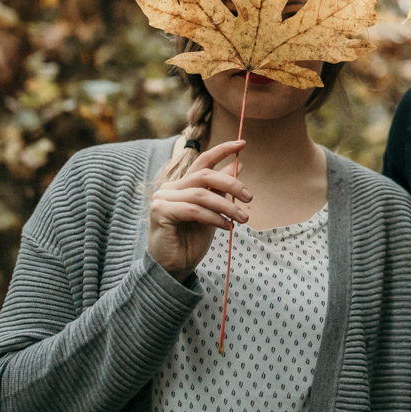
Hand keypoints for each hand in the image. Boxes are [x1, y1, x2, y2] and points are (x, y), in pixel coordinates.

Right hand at [148, 139, 250, 281]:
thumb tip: (239, 164)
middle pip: (205, 176)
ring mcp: (162, 198)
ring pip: (201, 194)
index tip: (242, 143)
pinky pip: (193, 210)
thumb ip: (222, 189)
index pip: (203, 161)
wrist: (175, 268)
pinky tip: (226, 227)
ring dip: (227, 207)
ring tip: (243, 219)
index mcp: (183, 185)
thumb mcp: (214, 211)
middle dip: (231, 184)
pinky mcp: (160, 211)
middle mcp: (171, 187)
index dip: (222, 150)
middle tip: (250, 197)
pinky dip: (214, 218)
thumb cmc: (192, 240)